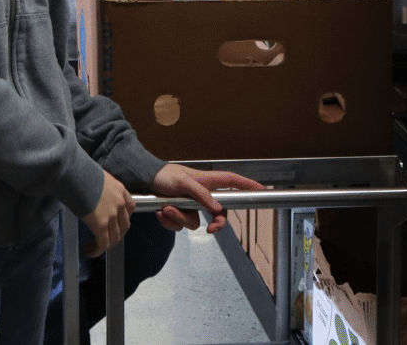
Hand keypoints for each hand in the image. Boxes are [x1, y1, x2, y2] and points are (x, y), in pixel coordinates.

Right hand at [83, 170, 134, 256]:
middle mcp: (120, 203)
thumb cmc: (80, 172)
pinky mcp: (101, 224)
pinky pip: (103, 242)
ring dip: (107, 244)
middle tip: (106, 238)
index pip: (130, 208)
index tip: (115, 222)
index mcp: (120, 190)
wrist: (75, 174)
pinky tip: (91, 251)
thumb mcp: (98, 178)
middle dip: (116, 234)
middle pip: (124, 225)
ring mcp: (112, 215)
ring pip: (115, 236)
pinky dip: (98, 249)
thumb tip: (93, 197)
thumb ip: (102, 190)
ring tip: (96, 246)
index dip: (123, 218)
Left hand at [149, 164, 264, 232]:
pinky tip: (160, 211)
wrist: (143, 181)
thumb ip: (201, 194)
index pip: (233, 182)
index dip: (249, 185)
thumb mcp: (183, 182)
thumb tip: (217, 208)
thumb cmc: (164, 176)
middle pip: (219, 214)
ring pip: (194, 223)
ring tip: (166, 207)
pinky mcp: (178, 213)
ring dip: (178, 217)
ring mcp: (190, 206)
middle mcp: (202, 195)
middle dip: (215, 224)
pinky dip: (168, 221)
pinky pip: (179, 226)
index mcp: (207, 182)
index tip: (263, 191)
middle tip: (210, 230)